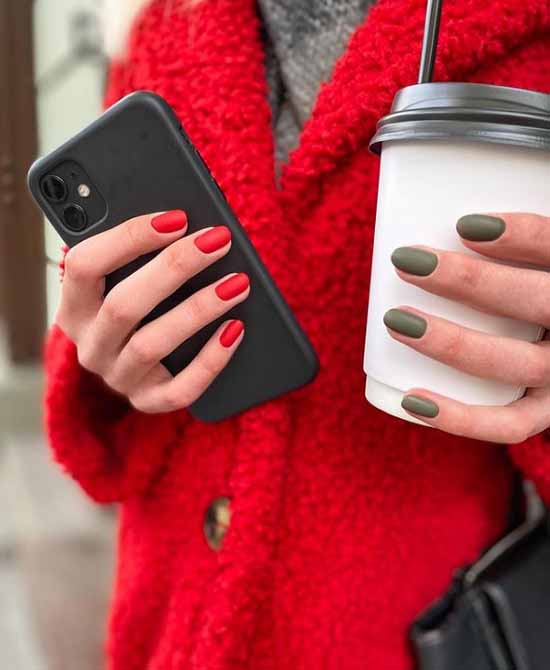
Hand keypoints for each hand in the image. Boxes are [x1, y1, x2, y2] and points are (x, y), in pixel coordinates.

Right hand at [57, 210, 249, 412]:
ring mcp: (118, 377)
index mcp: (75, 306)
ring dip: (198, 310)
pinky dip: (210, 359)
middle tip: (218, 241)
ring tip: (238, 283)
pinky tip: (236, 329)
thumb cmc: (144, 302)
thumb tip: (189, 224)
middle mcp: (90, 345)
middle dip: (175, 268)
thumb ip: (144, 253)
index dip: (129, 238)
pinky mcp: (149, 401)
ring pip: (152, 345)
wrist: (145, 365)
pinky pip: (180, 389)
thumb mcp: (128, 277)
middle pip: (123, 305)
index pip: (84, 265)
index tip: (178, 218)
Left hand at [384, 212, 549, 443]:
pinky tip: (411, 400)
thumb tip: (451, 218)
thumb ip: (521, 242)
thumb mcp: (538, 264)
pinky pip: (508, 424)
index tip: (464, 226)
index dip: (522, 236)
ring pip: (517, 364)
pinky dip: (460, 418)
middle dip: (470, 282)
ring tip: (397, 320)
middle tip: (407, 262)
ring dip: (452, 344)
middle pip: (535, 302)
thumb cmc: (538, 289)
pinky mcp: (548, 413)